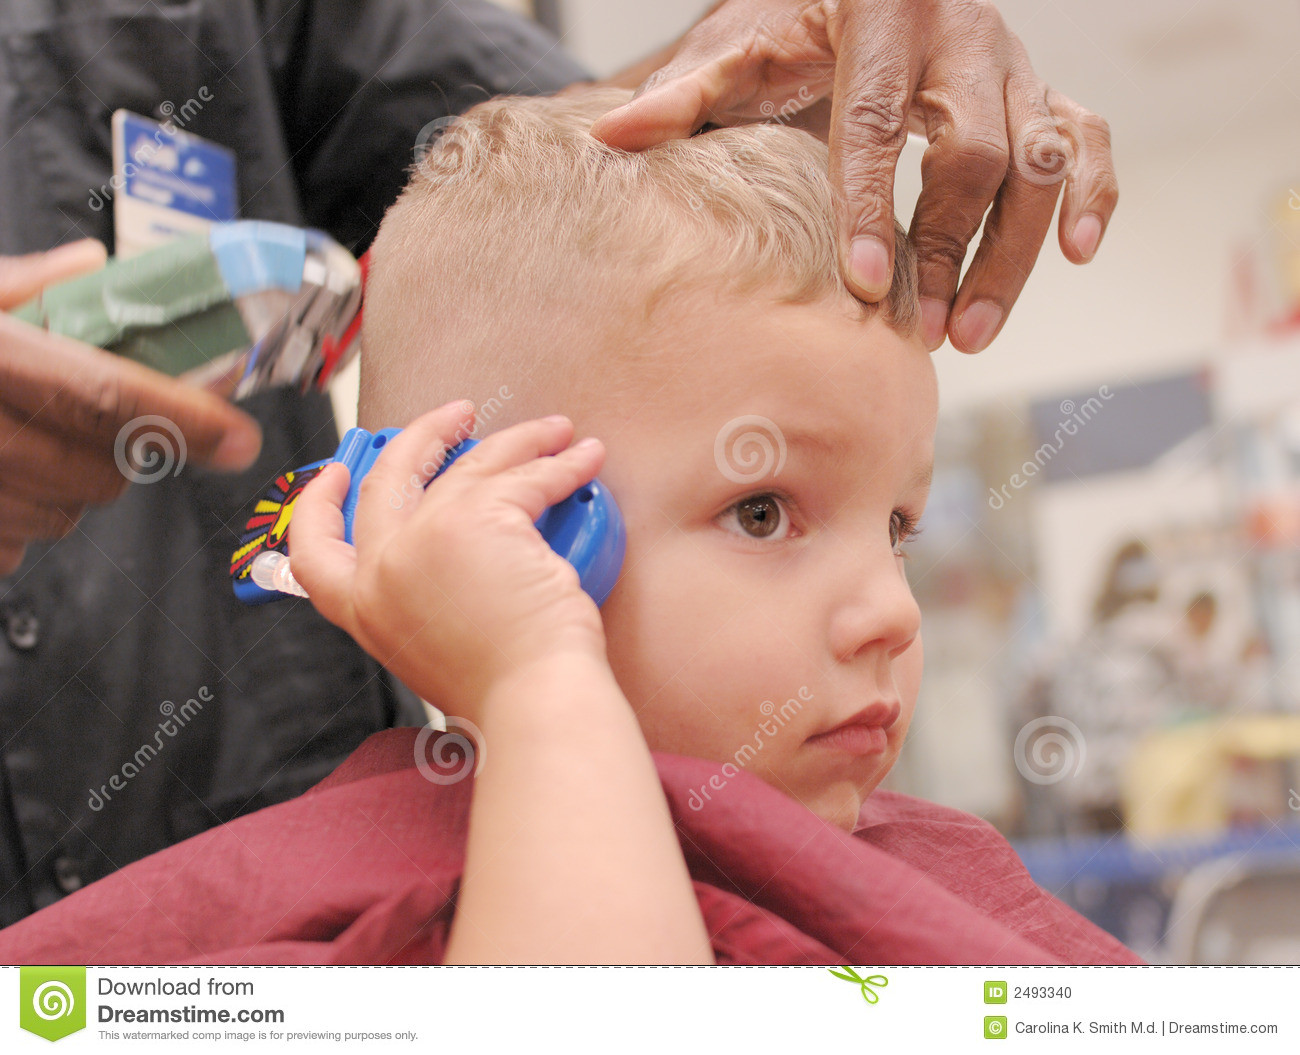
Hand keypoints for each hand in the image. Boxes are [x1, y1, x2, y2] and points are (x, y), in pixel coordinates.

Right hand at [0, 240, 262, 572]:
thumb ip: (17, 286)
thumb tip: (91, 265)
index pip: (101, 392)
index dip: (182, 418)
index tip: (239, 439)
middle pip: (93, 467)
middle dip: (132, 457)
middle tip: (132, 431)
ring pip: (58, 512)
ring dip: (75, 490)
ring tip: (42, 446)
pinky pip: (6, 546)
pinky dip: (20, 520)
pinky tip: (1, 482)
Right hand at [290, 401, 608, 716]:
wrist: (534, 703)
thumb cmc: (504, 690)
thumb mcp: (435, 648)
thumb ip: (425, 603)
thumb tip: (457, 561)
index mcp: (365, 609)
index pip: (313, 550)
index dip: (318, 503)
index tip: (339, 471)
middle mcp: (381, 570)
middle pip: (389, 478)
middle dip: (424, 436)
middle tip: (458, 416)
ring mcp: (423, 540)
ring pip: (469, 465)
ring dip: (516, 439)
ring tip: (552, 431)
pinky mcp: (475, 520)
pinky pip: (526, 475)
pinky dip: (561, 462)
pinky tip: (583, 458)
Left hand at [590, 0, 1117, 352]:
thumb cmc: (797, 15)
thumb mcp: (740, 43)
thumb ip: (685, 91)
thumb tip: (610, 134)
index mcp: (881, 18)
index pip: (877, 123)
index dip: (873, 206)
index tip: (867, 284)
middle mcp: (961, 36)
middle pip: (976, 150)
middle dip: (952, 247)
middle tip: (920, 333)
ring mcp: (1010, 63)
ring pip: (1043, 158)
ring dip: (1016, 252)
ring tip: (970, 332)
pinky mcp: (1036, 87)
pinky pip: (1089, 136)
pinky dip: (1095, 193)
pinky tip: (1079, 254)